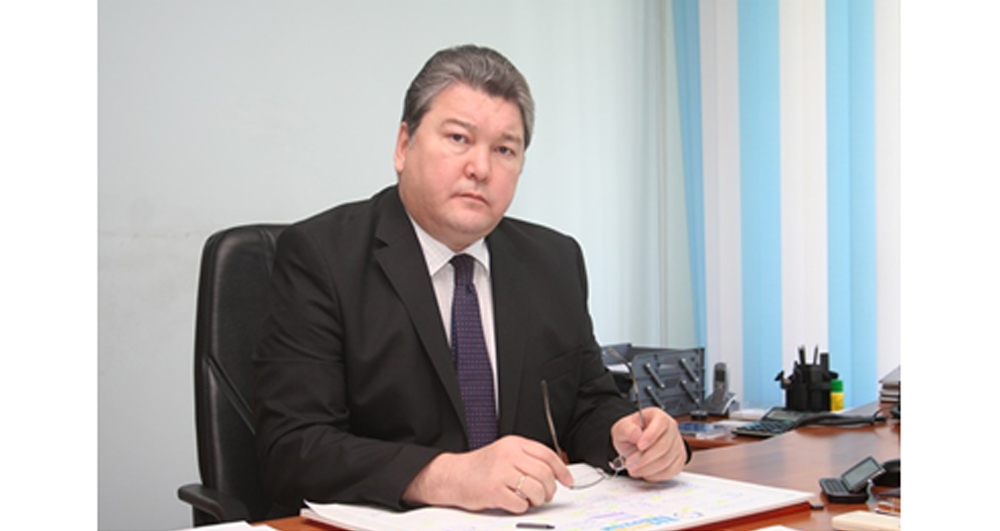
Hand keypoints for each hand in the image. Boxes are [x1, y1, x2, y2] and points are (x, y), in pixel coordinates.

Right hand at [402, 435, 572, 512]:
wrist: (452, 475)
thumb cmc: (480, 467)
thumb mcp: (504, 453)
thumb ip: (526, 458)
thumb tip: (554, 473)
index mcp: (514, 444)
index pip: (547, 455)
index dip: (562, 470)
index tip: (568, 481)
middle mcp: (508, 455)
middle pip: (544, 474)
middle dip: (550, 489)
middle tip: (546, 495)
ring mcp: (500, 472)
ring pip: (536, 489)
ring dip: (538, 499)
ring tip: (531, 500)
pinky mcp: (493, 491)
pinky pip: (520, 504)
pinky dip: (522, 507)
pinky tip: (515, 503)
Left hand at [610, 407, 685, 481]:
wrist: (635, 445)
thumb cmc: (632, 434)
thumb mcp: (622, 428)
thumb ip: (627, 430)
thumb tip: (637, 435)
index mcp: (658, 417)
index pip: (661, 423)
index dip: (651, 435)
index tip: (639, 446)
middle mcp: (671, 429)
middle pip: (664, 445)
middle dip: (645, 458)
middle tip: (630, 464)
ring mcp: (677, 445)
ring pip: (666, 461)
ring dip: (648, 468)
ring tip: (634, 469)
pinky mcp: (678, 460)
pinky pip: (670, 471)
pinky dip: (655, 475)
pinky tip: (644, 472)